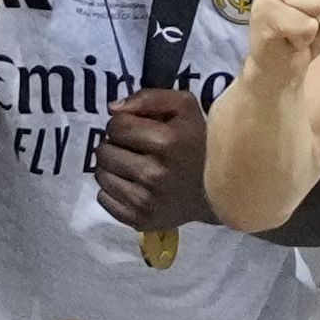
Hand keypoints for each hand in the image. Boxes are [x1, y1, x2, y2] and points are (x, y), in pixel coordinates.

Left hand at [94, 87, 214, 231]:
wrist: (219, 190)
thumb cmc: (199, 142)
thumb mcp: (184, 107)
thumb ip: (148, 98)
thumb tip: (113, 109)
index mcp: (165, 142)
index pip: (115, 126)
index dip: (123, 123)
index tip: (138, 129)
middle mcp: (153, 174)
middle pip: (103, 151)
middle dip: (115, 145)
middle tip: (135, 149)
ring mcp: (145, 201)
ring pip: (101, 175)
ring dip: (112, 167)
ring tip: (133, 166)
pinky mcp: (139, 220)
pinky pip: (103, 199)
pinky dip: (112, 190)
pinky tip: (132, 185)